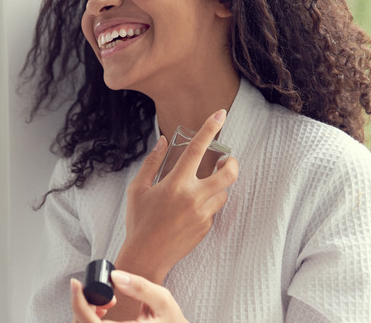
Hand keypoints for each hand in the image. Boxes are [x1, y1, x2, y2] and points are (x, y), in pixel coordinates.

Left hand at [71, 270, 188, 322]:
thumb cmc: (171, 321)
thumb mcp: (163, 301)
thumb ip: (140, 287)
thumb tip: (114, 275)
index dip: (78, 302)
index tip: (76, 283)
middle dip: (83, 305)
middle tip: (101, 293)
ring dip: (86, 313)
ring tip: (107, 303)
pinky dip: (89, 320)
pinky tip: (104, 312)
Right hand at [116, 109, 238, 282]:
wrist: (147, 256)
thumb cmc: (139, 222)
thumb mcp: (138, 189)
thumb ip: (152, 163)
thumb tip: (163, 142)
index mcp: (175, 184)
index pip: (197, 149)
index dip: (210, 128)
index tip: (220, 114)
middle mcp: (193, 197)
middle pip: (228, 174)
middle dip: (232, 162)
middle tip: (227, 159)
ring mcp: (203, 214)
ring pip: (223, 192)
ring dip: (218, 185)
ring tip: (203, 185)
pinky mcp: (206, 227)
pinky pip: (214, 209)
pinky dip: (208, 203)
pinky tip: (191, 207)